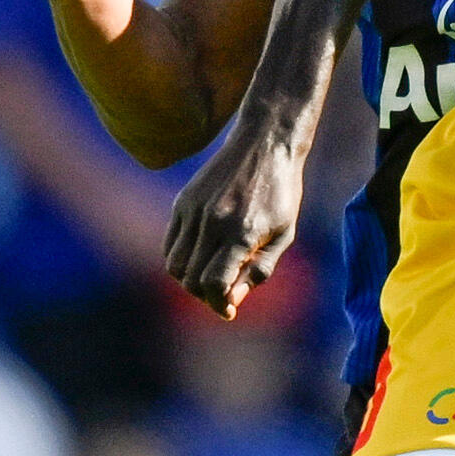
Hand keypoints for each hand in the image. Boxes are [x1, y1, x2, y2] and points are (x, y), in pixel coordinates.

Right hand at [165, 103, 313, 314]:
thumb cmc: (281, 193)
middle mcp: (213, 223)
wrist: (265, 144)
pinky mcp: (183, 202)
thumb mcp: (284, 235)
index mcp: (243, 233)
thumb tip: (232, 301)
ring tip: (210, 275)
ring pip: (175, 265)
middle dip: (206, 296)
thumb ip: (259, 270)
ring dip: (189, 280)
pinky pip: (170, 244)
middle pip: (191, 280)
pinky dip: (180, 259)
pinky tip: (200, 256)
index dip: (220, 304)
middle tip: (222, 293)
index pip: (215, 284)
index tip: (228, 311)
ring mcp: (194, 211)